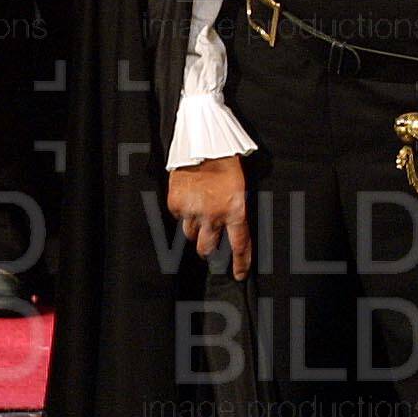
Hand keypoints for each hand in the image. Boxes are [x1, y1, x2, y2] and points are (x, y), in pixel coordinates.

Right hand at [167, 155, 251, 280]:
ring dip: (195, 228)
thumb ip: (236, 210)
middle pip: (207, 249)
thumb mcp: (241, 186)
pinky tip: (189, 196)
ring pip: (191, 234)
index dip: (240, 263)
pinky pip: (179, 217)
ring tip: (199, 211)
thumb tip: (232, 228)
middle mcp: (214, 215)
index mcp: (236, 210)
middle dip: (208, 249)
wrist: (203, 142)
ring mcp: (193, 211)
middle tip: (209, 242)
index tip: (239, 275)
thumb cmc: (227, 162)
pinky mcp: (176, 204)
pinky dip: (183, 211)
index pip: (240, 245)